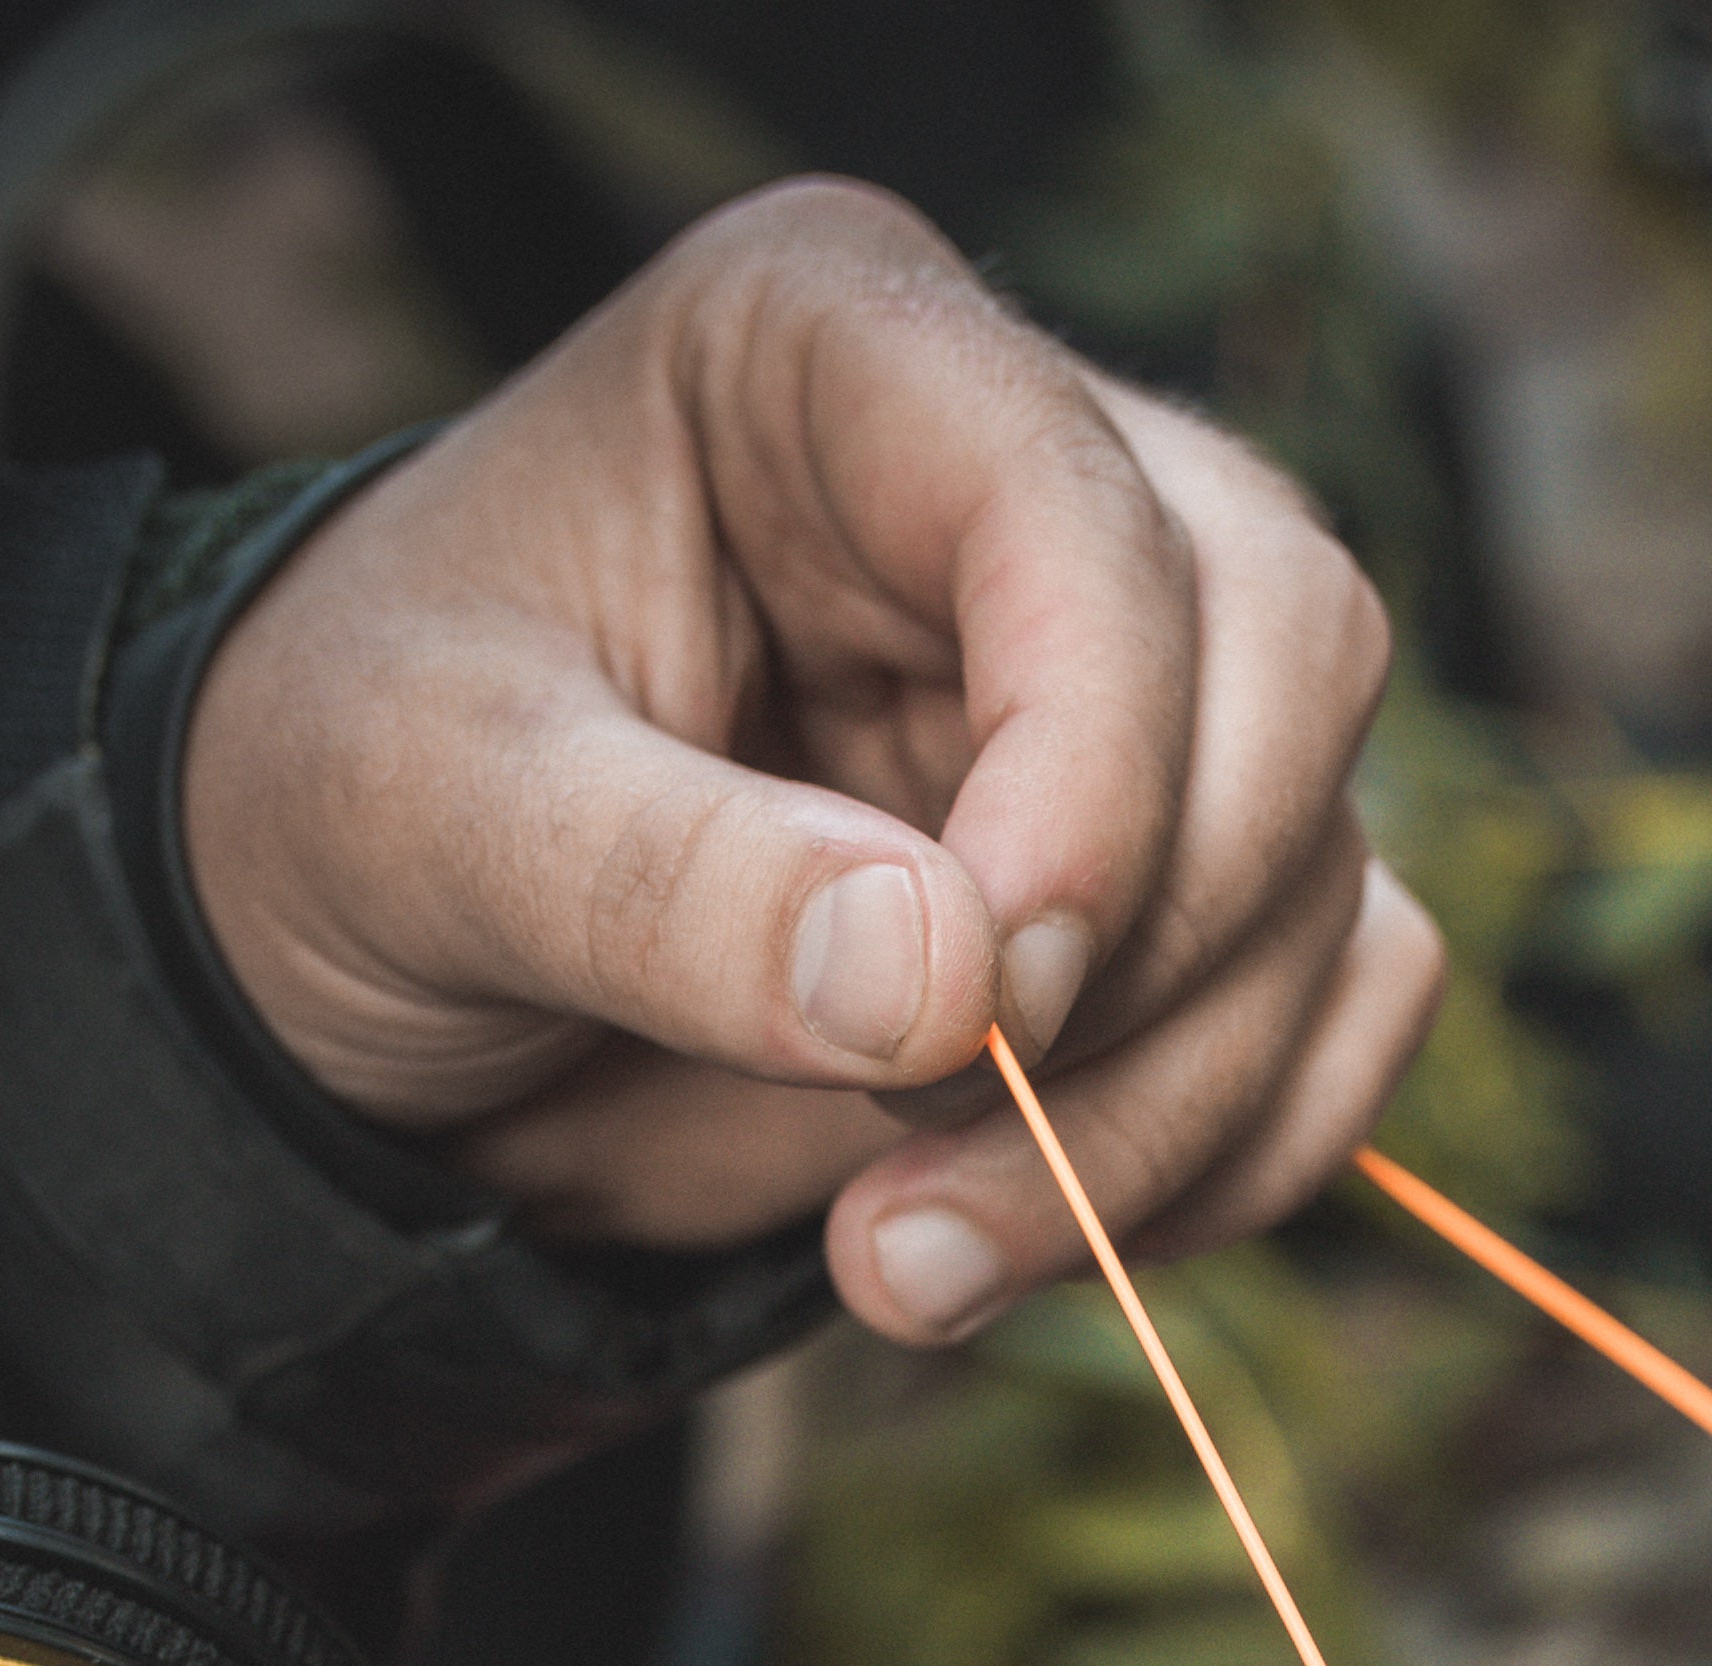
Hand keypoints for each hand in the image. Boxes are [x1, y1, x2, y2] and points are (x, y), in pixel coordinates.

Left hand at [180, 180, 1443, 1347]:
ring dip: (1163, 1125)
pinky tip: (1018, 1241)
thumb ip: (667, 886)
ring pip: (1324, 878)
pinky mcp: (1187, 877)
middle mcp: (1033, 480)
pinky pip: (1341, 1005)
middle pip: (1288, 667)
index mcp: (838, 355)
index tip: (979, 1010)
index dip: (1089, 770)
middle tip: (916, 1176)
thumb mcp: (435, 819)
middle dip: (1142, 974)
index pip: (1087, 507)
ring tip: (902, 1265)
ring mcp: (1140, 687)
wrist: (390, 973)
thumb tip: (941, 984)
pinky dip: (1229, 1165)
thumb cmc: (369, 808)